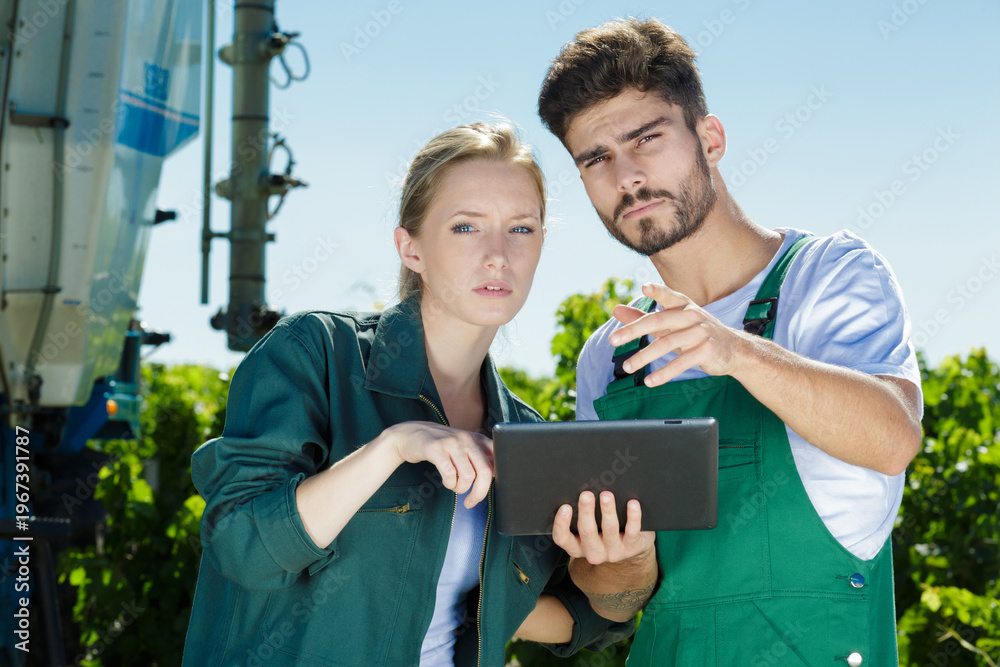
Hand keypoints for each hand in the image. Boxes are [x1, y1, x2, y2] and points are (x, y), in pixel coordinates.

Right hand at [385, 422, 493, 507]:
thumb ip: (479, 457)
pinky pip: (450, 474)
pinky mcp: (436, 448)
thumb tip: (497, 473)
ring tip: (454, 486)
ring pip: (468, 475)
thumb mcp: (463, 446)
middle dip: (480, 492)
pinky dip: (449, 484)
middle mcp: (467, 439)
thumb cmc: (441, 446)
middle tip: (472, 501)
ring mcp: (451, 443)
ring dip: (461, 488)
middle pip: (485, 471)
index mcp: (477, 439)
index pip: (498, 456)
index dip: (499, 475)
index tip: (488, 486)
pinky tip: (447, 482)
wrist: (411, 434)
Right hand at [551, 490, 654, 564]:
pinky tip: (632, 503)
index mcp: (577, 547)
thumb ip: (582, 514)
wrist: (631, 549)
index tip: (565, 507)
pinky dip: (633, 516)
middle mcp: (593, 552)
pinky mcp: (631, 547)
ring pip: (609, 529)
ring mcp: (613, 552)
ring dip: (608, 510)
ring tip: (606, 495)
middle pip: (587, 532)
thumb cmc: (604, 531)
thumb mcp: (590, 528)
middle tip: (586, 494)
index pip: (562, 538)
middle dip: (586, 511)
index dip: (561, 524)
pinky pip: (632, 531)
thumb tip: (580, 489)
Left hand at [609, 282, 751, 385]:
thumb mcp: (670, 323)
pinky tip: (649, 381)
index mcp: (682, 305)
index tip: (644, 287)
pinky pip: (682, 363)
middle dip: (634, 330)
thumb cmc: (694, 333)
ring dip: (644, 357)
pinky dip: (664, 373)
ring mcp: (701, 333)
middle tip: (613, 339)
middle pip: (659, 321)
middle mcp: (692, 315)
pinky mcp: (708, 351)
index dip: (657, 291)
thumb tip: (615, 310)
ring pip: (667, 344)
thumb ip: (642, 317)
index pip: (668, 296)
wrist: (733, 350)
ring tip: (627, 367)